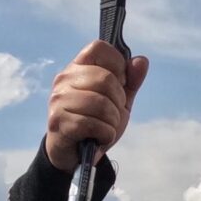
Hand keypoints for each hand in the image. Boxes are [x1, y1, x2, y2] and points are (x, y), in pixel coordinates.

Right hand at [44, 41, 148, 170]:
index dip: (117, 65)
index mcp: (77, 67)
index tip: (119, 83)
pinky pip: (93, 124)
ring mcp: (59, 100)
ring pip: (101, 104)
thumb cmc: (96, 121)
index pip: (99, 48)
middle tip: (112, 113)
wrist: (74, 153)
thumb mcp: (118, 100)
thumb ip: (130, 81)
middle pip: (105, 79)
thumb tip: (141, 61)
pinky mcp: (58, 121)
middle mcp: (64, 79)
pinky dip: (105, 134)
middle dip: (118, 101)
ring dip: (112, 122)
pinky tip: (99, 138)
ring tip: (105, 127)